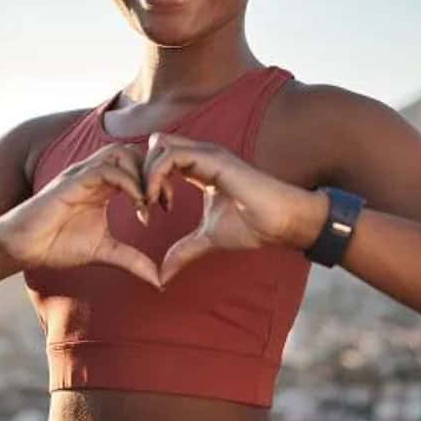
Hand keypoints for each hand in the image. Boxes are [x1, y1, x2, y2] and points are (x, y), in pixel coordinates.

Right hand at [0, 142, 162, 288]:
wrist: (23, 247)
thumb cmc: (58, 245)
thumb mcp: (105, 252)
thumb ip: (132, 260)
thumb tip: (159, 280)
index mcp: (104, 185)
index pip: (139, 166)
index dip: (158, 182)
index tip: (168, 208)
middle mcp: (95, 173)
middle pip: (135, 152)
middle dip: (155, 173)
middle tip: (165, 202)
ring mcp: (83, 173)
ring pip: (122, 153)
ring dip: (142, 174)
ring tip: (150, 203)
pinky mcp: (73, 180)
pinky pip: (107, 170)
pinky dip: (128, 183)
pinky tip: (137, 205)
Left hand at [142, 132, 327, 285]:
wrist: (280, 223)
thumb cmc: (252, 226)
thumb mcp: (207, 239)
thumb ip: (183, 250)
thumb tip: (162, 275)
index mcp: (199, 167)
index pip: (160, 158)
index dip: (146, 180)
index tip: (146, 210)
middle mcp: (201, 154)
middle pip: (154, 145)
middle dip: (140, 171)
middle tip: (143, 204)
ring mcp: (207, 153)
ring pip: (158, 145)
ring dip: (146, 173)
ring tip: (148, 203)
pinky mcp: (212, 158)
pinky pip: (171, 156)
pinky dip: (156, 176)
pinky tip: (158, 201)